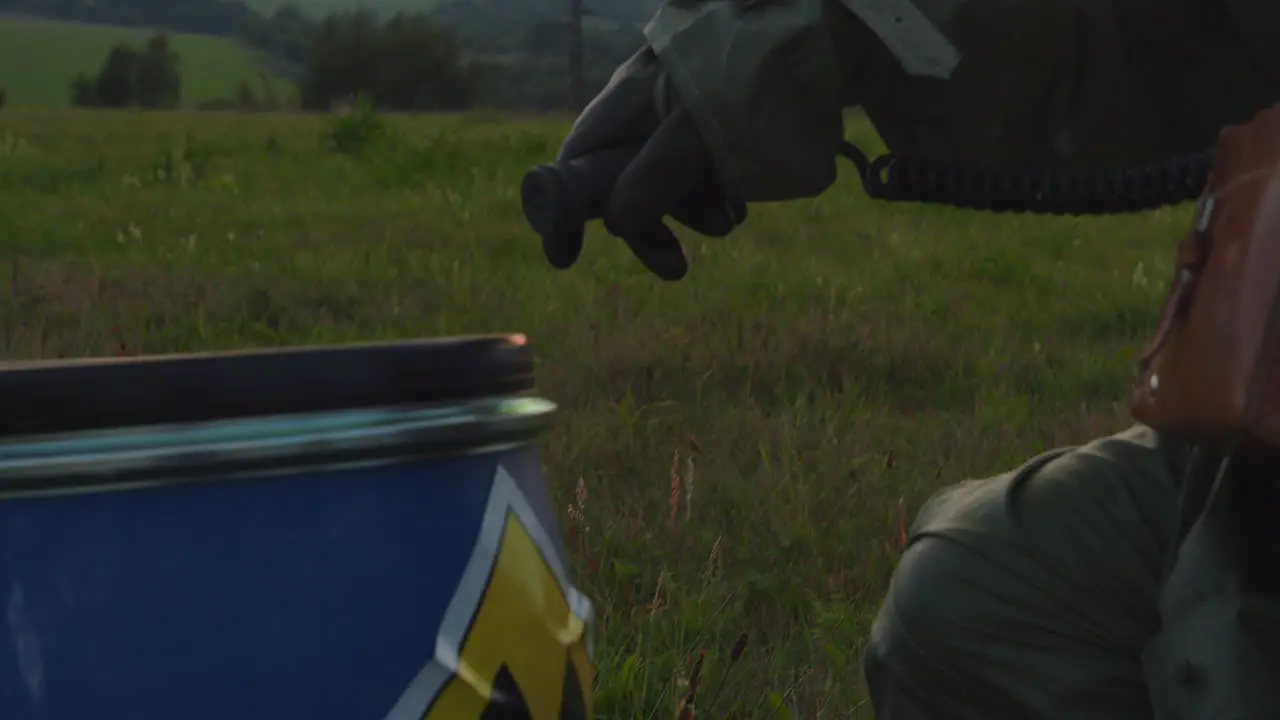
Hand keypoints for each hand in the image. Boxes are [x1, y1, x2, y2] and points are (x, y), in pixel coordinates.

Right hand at [521, 48, 745, 279]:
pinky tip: (742, 197)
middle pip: (623, 179)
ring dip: (693, 210)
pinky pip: (706, 174)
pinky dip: (718, 193)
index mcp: (629, 95)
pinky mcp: (725, 127)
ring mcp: (687, 117)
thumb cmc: (755, 79)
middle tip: (676, 265)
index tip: (564, 258)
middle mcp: (650, 106)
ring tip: (728, 217)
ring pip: (670, 182)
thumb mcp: (695, 134)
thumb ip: (651, 182)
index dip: (564, 210)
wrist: (832, 41)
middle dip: (649, 222)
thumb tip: (619, 226)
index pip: (577, 158)